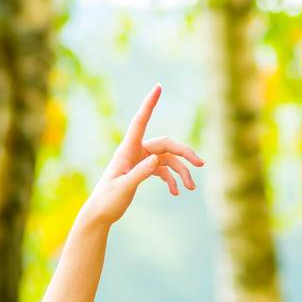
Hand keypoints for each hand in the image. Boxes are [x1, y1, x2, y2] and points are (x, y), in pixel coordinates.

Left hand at [83, 84, 203, 229]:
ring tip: (191, 188)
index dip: (150, 104)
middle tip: (201, 164)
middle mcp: (135, 151)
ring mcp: (141, 160)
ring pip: (168, 160)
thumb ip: (139, 173)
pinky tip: (177, 192)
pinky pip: (163, 170)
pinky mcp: (143, 171)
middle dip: (184, 153)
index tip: (158, 87)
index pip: (140, 121)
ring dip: (181, 172)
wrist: (100, 214)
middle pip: (166, 145)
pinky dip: (172, 180)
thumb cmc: (108, 200)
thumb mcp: (123, 188)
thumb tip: (156, 160)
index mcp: (127, 149)